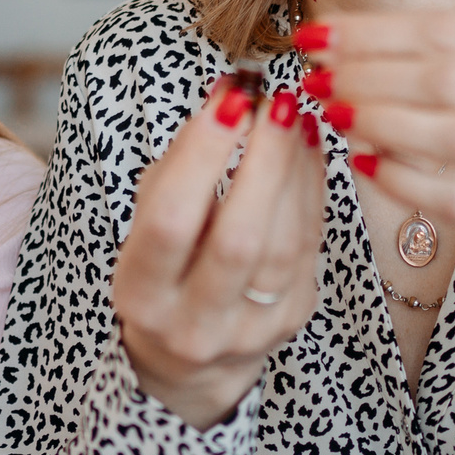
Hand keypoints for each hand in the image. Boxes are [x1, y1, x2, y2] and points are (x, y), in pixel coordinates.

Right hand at [114, 75, 327, 427]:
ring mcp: (251, 329)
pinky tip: (307, 146)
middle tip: (274, 101)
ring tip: (293, 114)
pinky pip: (310, 245)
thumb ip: (180, 168)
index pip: (172, 222)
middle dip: (262, 161)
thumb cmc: (164, 269)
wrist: (192, 357)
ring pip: (284, 243)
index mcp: (142, 297)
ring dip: (293, 169)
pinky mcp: (294, 318)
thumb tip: (229, 98)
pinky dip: (311, 188)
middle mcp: (194, 323)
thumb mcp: (146, 225)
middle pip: (239, 238)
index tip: (226, 99)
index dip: (202, 156)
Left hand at [301, 11, 454, 407]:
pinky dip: (403, 179)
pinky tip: (364, 165)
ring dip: (380, 121)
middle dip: (368, 72)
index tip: (319, 32)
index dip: (376, 30)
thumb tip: (354, 42)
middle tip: (315, 75)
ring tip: (331, 113)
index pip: (452, 29)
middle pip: (447, 76)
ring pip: (451, 134)